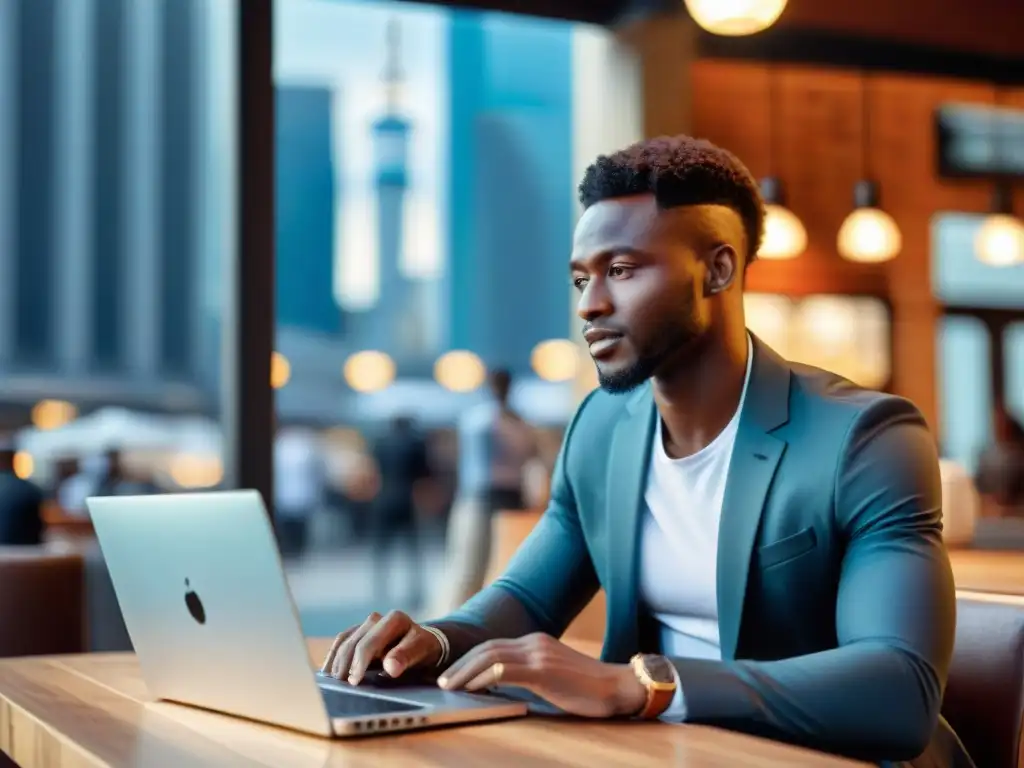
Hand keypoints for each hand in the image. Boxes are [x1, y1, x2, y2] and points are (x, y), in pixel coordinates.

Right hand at [320, 611, 442, 684]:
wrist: (421, 643)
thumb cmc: (422, 650)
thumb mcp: (421, 652)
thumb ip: (405, 657)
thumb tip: (389, 668)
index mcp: (396, 619)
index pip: (373, 643)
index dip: (363, 663)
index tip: (357, 681)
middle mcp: (380, 618)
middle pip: (358, 642)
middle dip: (350, 663)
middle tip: (346, 685)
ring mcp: (367, 623)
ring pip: (347, 640)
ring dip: (338, 660)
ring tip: (335, 680)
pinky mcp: (359, 630)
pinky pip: (342, 639)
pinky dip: (334, 654)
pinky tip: (328, 670)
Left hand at [437, 633, 646, 718]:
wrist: (617, 687)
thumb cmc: (587, 688)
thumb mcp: (552, 674)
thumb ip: (529, 673)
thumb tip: (499, 685)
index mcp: (535, 641)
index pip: (493, 645)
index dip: (469, 659)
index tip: (452, 673)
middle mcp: (534, 642)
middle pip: (486, 648)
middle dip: (460, 664)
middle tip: (442, 681)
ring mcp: (538, 654)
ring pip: (491, 657)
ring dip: (465, 672)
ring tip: (449, 686)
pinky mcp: (543, 670)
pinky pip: (506, 670)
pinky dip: (484, 678)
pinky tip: (473, 688)